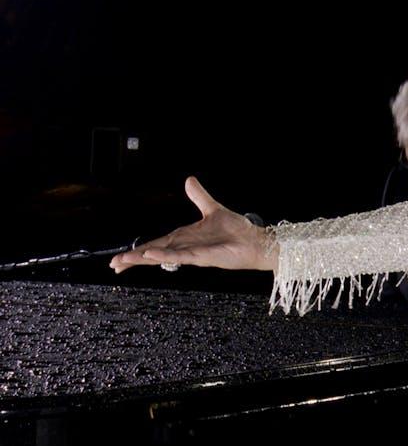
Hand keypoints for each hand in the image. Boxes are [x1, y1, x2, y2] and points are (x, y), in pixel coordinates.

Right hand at [110, 177, 276, 273]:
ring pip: (163, 256)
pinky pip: (181, 256)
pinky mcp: (203, 257)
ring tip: (123, 262)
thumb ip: (199, 196)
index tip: (121, 258)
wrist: (255, 241)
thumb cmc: (237, 230)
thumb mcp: (213, 208)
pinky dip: (166, 255)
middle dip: (134, 259)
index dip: (139, 250)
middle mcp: (186, 246)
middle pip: (154, 252)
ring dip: (143, 258)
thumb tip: (189, 180)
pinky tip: (151, 256)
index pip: (156, 243)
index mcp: (185, 237)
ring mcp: (193, 253)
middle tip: (114, 265)